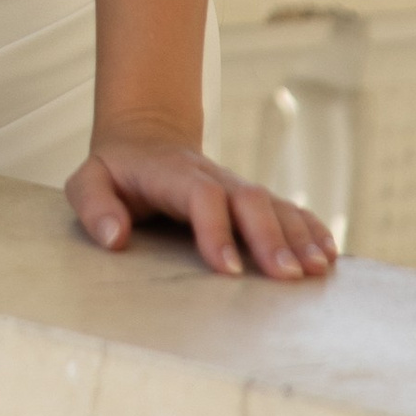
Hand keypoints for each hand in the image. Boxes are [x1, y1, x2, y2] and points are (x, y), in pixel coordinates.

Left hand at [66, 126, 336, 280]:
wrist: (145, 138)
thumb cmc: (116, 172)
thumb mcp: (87, 182)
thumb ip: (94, 207)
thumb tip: (115, 238)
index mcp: (172, 175)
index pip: (200, 197)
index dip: (216, 231)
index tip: (228, 270)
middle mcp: (212, 178)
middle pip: (248, 199)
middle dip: (269, 237)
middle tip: (286, 277)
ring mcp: (235, 186)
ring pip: (274, 204)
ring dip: (297, 236)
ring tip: (316, 270)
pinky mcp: (250, 199)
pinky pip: (287, 209)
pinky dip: (310, 229)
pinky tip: (328, 254)